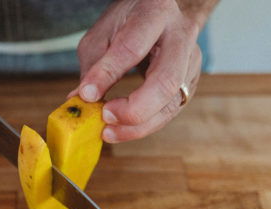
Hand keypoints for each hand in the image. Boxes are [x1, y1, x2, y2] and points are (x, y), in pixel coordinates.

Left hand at [70, 0, 201, 142]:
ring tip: (109, 132)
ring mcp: (191, 61)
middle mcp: (181, 36)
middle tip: (105, 118)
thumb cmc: (129, 22)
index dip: (107, 75)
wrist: (163, 13)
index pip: (132, 49)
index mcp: (155, 13)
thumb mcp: (103, 34)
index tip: (86, 95)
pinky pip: (169, 112)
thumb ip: (93, 66)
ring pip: (171, 104)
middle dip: (133, 109)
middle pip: (165, 81)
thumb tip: (80, 101)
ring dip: (138, 126)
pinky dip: (144, 126)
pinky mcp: (190, 82)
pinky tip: (123, 129)